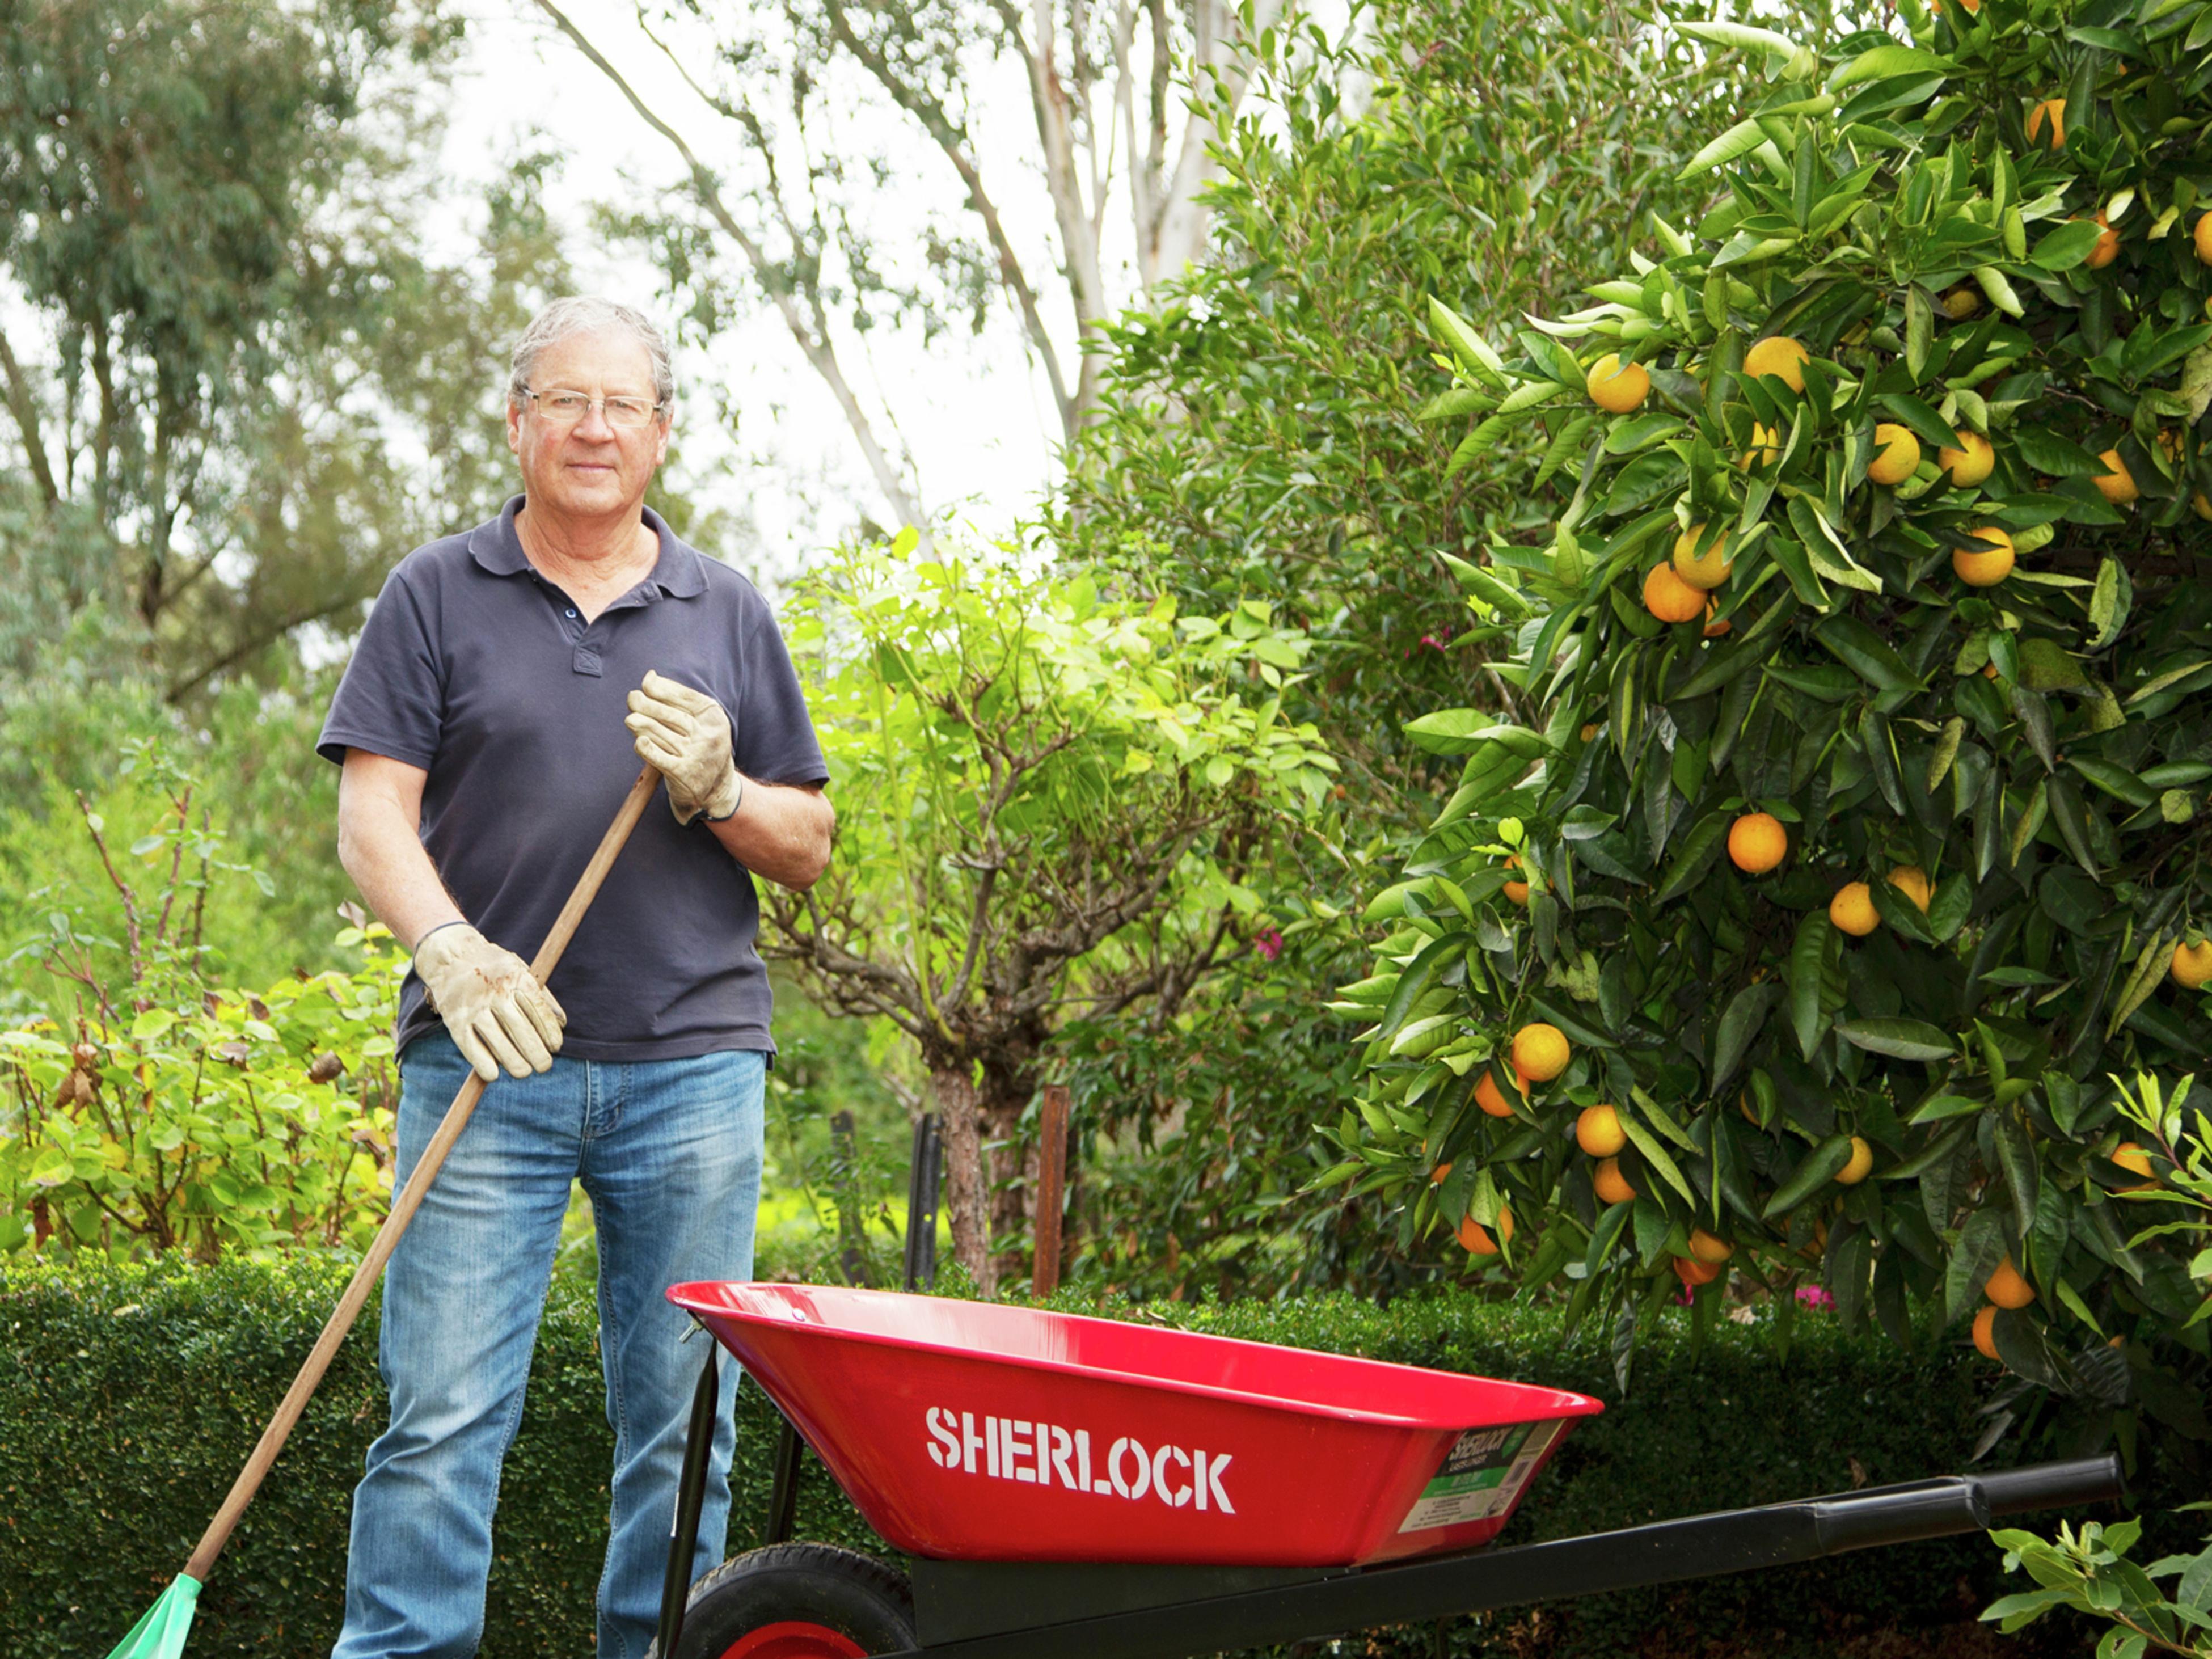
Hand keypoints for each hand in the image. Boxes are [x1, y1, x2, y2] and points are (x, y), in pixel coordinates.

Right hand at [412, 923, 565, 1081]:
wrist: (450, 956)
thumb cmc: (494, 967)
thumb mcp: (522, 970)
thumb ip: (542, 996)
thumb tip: (562, 1025)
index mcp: (517, 978)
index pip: (538, 1011)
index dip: (549, 1033)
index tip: (555, 1046)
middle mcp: (496, 993)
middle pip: (521, 1031)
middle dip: (537, 1054)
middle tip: (544, 1066)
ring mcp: (474, 1008)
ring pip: (499, 1043)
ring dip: (515, 1064)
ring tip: (524, 1071)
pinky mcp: (455, 1021)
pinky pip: (471, 1048)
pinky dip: (484, 1065)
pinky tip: (494, 1074)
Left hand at [627, 669, 742, 824]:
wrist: (716, 788)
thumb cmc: (700, 746)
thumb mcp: (700, 721)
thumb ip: (677, 701)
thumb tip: (649, 677)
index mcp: (714, 717)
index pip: (685, 697)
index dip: (662, 689)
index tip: (646, 684)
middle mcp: (708, 735)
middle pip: (671, 715)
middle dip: (647, 704)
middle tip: (632, 698)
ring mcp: (696, 755)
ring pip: (661, 734)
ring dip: (641, 724)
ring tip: (631, 720)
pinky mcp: (684, 774)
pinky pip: (659, 758)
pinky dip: (647, 749)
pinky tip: (640, 742)